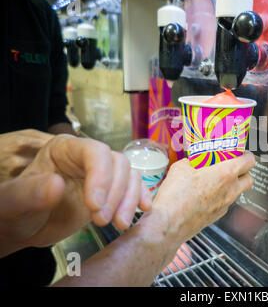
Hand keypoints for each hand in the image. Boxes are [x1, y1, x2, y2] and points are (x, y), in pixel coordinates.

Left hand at [0, 135, 152, 250]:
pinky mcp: (112, 191)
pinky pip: (134, 188)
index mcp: (64, 149)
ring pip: (130, 176)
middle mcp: (87, 158)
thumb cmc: (16, 211)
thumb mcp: (13, 204)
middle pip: (118, 163)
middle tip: (101, 221)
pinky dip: (140, 198)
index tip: (94, 206)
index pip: (95, 151)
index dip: (101, 176)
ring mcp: (102, 175)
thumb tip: (56, 184)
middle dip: (115, 193)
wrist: (26, 228)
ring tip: (119, 224)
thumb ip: (30, 193)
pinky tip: (143, 210)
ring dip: (129, 200)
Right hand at [138, 152, 255, 245]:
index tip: (239, 152)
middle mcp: (230, 190)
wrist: (169, 223)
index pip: (249, 161)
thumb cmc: (176, 196)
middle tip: (232, 165)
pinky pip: (226, 203)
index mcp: (225, 173)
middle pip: (249, 178)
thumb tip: (194, 161)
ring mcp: (225, 205)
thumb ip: (194, 161)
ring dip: (232, 184)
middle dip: (244, 171)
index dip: (246, 155)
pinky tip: (206, 193)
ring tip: (215, 179)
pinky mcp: (217, 216)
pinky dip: (221, 197)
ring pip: (238, 192)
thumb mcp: (182, 166)